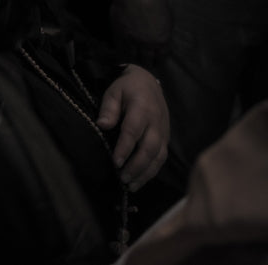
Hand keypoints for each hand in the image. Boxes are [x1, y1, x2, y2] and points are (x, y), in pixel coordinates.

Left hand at [97, 65, 169, 190]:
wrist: (148, 82)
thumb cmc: (127, 88)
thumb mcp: (114, 91)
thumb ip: (109, 108)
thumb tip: (102, 125)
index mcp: (142, 108)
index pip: (133, 131)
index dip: (125, 148)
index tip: (115, 162)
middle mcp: (156, 122)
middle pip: (149, 148)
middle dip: (136, 165)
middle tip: (122, 178)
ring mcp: (163, 132)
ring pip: (158, 156)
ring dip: (145, 173)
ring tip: (131, 185)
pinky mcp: (165, 139)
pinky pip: (161, 158)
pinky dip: (152, 171)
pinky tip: (140, 180)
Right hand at [110, 0, 171, 71]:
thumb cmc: (155, 0)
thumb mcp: (167, 17)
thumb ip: (164, 31)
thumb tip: (161, 37)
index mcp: (162, 40)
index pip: (162, 56)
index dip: (160, 60)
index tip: (158, 62)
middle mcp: (147, 44)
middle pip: (147, 59)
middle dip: (148, 64)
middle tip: (147, 67)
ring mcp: (132, 41)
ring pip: (133, 56)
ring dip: (134, 60)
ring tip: (133, 63)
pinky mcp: (119, 35)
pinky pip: (120, 48)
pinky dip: (122, 52)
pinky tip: (121, 54)